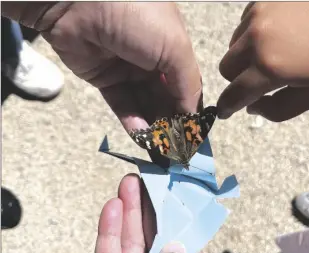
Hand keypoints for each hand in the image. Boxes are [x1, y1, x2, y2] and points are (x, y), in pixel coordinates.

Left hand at [2, 2, 201, 131]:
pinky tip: (142, 137)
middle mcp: (153, 59)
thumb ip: (188, 83)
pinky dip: (132, 121)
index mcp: (173, 47)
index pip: (187, 85)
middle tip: (176, 148)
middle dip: (171, 123)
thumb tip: (192, 115)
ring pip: (145, 104)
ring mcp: (128, 70)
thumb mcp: (174, 47)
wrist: (80, 3)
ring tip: (160, 148)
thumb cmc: (138, 18)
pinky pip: (122, 103)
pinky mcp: (105, 79)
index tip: (195, 136)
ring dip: (153, 126)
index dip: (191, 111)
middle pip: (166, 98)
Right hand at [91, 174, 209, 252]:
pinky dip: (108, 232)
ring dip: (128, 211)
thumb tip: (175, 246)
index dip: (180, 221)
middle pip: (154, 240)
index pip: (186, 249)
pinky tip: (113, 207)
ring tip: (129, 183)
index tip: (175, 195)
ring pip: (128, 244)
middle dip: (149, 207)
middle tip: (148, 179)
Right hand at [217, 2, 308, 121]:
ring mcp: (259, 14)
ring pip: (233, 46)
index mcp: (271, 66)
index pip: (233, 94)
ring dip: (246, 55)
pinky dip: (253, 35)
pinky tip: (277, 35)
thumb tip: (251, 106)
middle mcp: (258, 38)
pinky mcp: (262, 1)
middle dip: (239, 78)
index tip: (223, 111)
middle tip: (261, 78)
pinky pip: (244, 25)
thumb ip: (277, 110)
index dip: (226, 107)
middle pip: (226, 68)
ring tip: (275, 53)